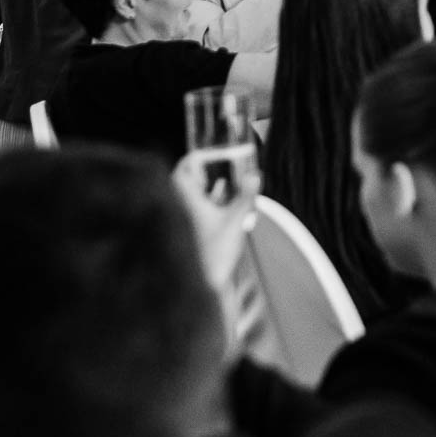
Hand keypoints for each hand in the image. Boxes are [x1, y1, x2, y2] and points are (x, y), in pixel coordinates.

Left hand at [170, 154, 253, 301]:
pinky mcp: (192, 228)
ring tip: (229, 171)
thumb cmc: (215, 252)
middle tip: (224, 158)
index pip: (188, 164)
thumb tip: (255, 175)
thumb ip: (246, 196)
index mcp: (184, 198)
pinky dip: (211, 193)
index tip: (227, 154)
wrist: (205, 283)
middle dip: (206, 164)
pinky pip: (198, 202)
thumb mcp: (236, 220)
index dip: (207, 155)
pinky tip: (223, 190)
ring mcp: (185, 216)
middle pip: (187, 174)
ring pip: (193, 189)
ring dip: (209, 179)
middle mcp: (180, 205)